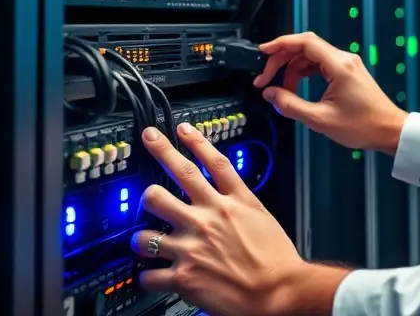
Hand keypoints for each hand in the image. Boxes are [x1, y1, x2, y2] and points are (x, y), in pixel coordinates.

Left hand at [131, 123, 347, 315]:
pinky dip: (147, 277)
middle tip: (148, 153)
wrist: (279, 291)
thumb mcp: (262, 218)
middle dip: (158, 161)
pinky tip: (152, 276)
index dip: (194, 141)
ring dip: (139, 237)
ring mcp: (192, 246)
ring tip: (143, 240)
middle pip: (175, 180)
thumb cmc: (276, 259)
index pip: (212, 162)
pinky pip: (148, 274)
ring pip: (146, 230)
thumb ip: (239, 203)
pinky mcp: (183, 276)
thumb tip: (225, 195)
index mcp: (234, 202)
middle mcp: (209, 218)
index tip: (180, 129)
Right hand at [254, 32, 407, 154]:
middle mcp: (344, 59)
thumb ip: (290, 105)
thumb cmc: (363, 126)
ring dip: (292, 70)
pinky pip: (319, 65)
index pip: (305, 42)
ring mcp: (346, 64)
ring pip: (310, 57)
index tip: (263, 51)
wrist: (389, 130)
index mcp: (339, 65)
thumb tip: (271, 94)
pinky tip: (295, 89)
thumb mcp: (320, 119)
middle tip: (265, 78)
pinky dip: (304, 74)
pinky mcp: (347, 72)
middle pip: (305, 48)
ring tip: (281, 91)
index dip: (281, 44)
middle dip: (281, 60)